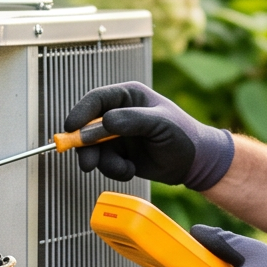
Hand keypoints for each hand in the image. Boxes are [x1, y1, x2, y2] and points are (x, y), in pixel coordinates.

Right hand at [65, 82, 235, 189]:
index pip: (96, 100)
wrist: (194, 162)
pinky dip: (114, 169)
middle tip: (87, 164)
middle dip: (86, 146)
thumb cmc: (183, 135)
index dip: (81, 113)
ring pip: (93, 148)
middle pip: (87, 126)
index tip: (71, 129)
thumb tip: (105, 122)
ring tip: (124, 169)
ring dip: (104, 163)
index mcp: (128, 96)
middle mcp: (119, 114)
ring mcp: (117, 135)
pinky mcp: (119, 153)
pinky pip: (104, 162)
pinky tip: (131, 170)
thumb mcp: (160, 123)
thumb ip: (132, 120)